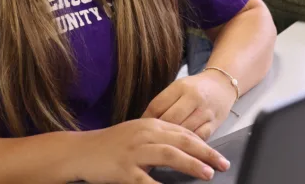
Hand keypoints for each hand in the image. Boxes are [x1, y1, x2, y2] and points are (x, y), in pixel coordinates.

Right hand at [72, 118, 229, 183]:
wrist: (81, 151)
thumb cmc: (111, 144)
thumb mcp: (138, 134)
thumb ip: (160, 137)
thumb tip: (186, 146)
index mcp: (150, 125)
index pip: (184, 132)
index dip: (203, 144)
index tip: (217, 154)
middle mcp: (145, 135)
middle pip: (182, 141)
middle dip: (206, 152)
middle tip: (222, 163)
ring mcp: (134, 152)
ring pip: (169, 155)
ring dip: (191, 164)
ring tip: (207, 173)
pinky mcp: (124, 170)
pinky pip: (145, 179)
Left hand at [143, 70, 236, 140]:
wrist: (222, 85)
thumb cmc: (195, 88)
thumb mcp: (178, 88)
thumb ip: (163, 103)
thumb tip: (142, 123)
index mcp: (180, 86)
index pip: (157, 105)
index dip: (145, 120)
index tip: (138, 130)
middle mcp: (193, 97)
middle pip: (170, 120)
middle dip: (158, 133)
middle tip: (149, 142)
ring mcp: (205, 111)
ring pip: (184, 131)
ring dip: (172, 141)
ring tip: (161, 149)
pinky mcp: (215, 123)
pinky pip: (199, 138)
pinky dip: (189, 146)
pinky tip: (181, 150)